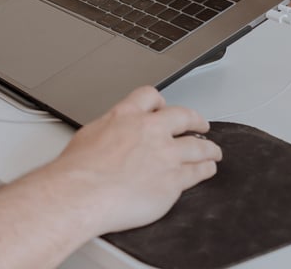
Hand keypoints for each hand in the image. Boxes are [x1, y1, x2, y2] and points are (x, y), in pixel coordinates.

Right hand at [47, 86, 220, 234]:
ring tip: (213, 150)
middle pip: (183, 116)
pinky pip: (198, 171)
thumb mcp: (89, 135)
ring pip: (198, 145)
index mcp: (126, 116)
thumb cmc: (78, 171)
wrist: (82, 193)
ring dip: (208, 147)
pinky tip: (208, 169)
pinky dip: (206, 169)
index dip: (161, 102)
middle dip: (195, 120)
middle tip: (200, 124)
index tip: (165, 107)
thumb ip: (108, 130)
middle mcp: (150, 131)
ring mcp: (165, 155)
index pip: (150, 97)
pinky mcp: (174, 179)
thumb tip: (109, 134)